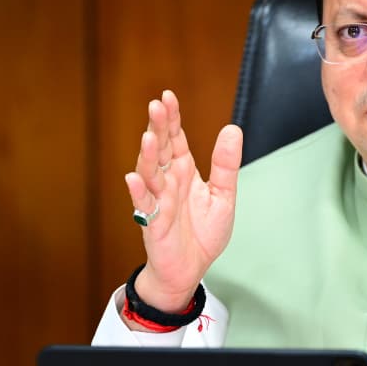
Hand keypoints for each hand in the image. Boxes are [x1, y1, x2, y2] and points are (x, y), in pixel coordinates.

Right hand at [124, 89, 242, 314]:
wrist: (191, 269)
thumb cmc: (203, 233)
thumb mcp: (223, 196)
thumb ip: (226, 165)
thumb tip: (232, 129)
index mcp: (184, 172)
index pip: (175, 139)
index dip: (171, 118)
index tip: (167, 96)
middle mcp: (168, 182)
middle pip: (160, 149)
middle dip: (158, 127)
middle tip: (156, 105)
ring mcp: (158, 201)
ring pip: (149, 173)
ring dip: (147, 155)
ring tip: (149, 137)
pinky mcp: (153, 223)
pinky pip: (143, 205)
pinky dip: (138, 192)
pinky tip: (134, 177)